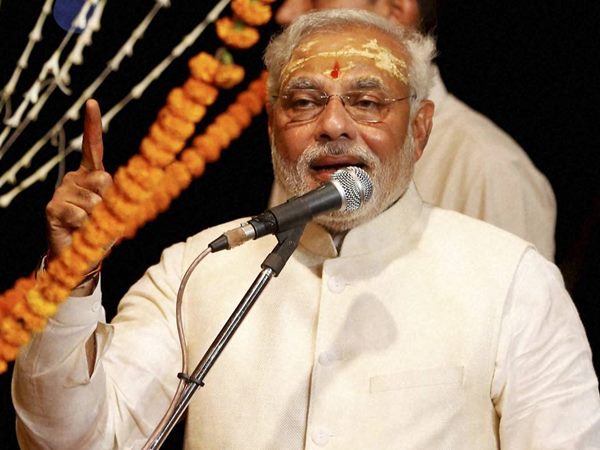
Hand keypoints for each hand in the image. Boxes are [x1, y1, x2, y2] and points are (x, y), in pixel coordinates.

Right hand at [45, 99, 112, 259]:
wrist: (78, 253)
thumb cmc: (99, 229)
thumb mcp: (113, 209)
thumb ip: (117, 194)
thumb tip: (119, 183)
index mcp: (89, 175)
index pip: (92, 147)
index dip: (92, 125)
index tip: (92, 103)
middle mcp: (73, 178)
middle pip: (104, 179)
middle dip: (108, 199)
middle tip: (100, 214)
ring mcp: (61, 191)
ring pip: (94, 201)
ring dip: (97, 217)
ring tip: (88, 225)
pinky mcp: (52, 208)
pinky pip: (81, 215)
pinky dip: (85, 227)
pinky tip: (76, 229)